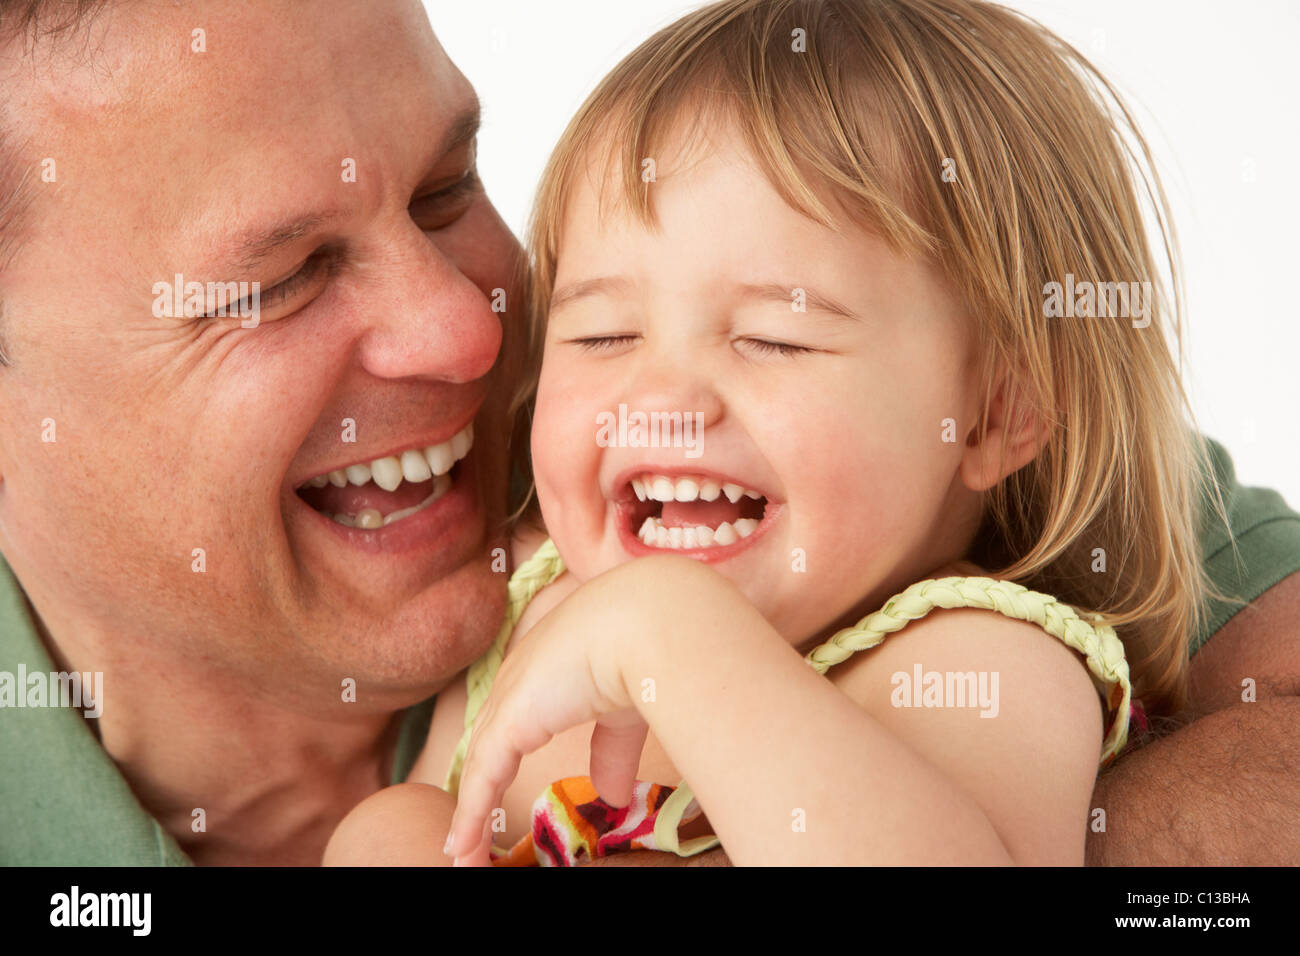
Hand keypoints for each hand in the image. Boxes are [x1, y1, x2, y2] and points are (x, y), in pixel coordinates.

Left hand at [443, 556, 711, 864]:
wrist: (645, 623)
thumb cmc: (646, 649)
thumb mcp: (626, 711)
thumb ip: (612, 753)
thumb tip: (613, 797)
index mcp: (547, 666)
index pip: (514, 718)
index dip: (503, 756)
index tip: (495, 786)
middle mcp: (520, 677)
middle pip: (489, 745)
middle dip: (479, 787)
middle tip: (468, 834)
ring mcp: (511, 697)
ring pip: (480, 766)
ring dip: (469, 815)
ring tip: (460, 856)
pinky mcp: (510, 720)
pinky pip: (482, 778)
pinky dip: (470, 815)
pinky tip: (461, 848)